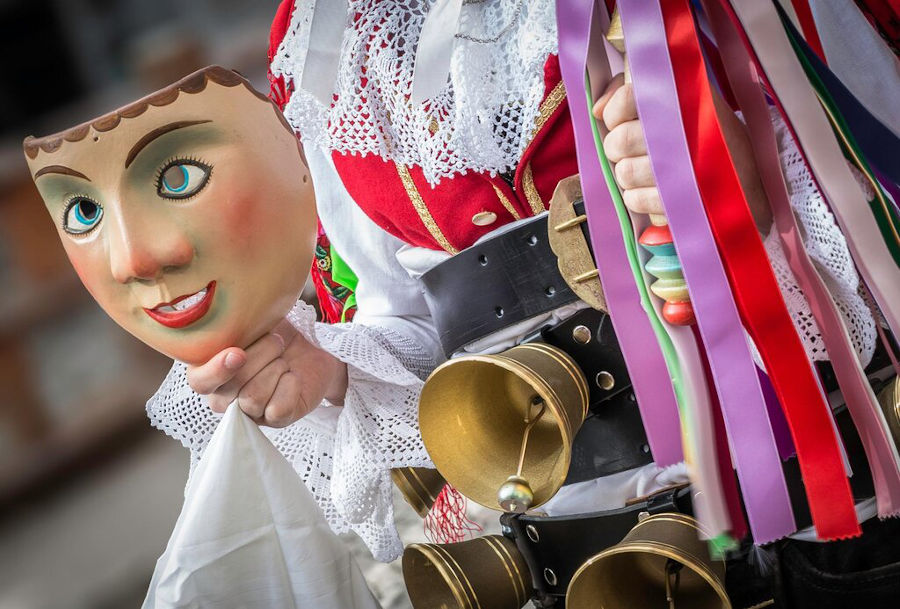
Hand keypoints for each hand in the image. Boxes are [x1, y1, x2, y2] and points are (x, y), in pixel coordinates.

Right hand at [186, 319, 348, 427]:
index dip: (215, 370)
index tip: (238, 353)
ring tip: (283, 358)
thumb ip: (236, 321)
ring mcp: (250, 412)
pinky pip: (277, 409)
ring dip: (274, 369)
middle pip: (230, 387)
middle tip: (276, 341)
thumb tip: (229, 309)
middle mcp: (224, 398)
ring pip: (252, 398)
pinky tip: (293, 376)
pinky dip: (289, 386)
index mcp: (210, 371)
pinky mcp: (276, 420)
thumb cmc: (275, 336)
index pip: (199, 381)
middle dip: (259, 357)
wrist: (310, 352)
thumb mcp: (254, 322)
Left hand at [591, 73, 772, 231]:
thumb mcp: (683, 102)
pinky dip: (638, 198)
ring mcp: (686, 168)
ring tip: (646, 172)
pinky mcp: (682, 201)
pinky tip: (655, 191)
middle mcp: (687, 130)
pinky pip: (634, 200)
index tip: (622, 120)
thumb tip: (597, 110)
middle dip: (618, 149)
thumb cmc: (709, 139)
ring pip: (623, 172)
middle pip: (619, 141)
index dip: (615, 113)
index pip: (627, 97)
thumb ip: (631, 93)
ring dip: (628, 175)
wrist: (751, 187)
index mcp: (687, 97)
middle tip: (633, 151)